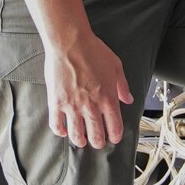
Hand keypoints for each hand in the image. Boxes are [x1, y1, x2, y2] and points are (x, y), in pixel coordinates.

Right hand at [44, 32, 133, 149]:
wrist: (70, 42)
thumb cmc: (93, 51)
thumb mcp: (116, 66)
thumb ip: (123, 86)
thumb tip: (128, 100)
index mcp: (108, 99)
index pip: (114, 128)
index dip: (115, 136)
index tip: (113, 137)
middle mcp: (91, 107)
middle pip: (96, 136)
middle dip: (98, 142)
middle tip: (97, 140)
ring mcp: (72, 106)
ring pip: (77, 136)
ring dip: (80, 140)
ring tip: (81, 140)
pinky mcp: (56, 103)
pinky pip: (56, 125)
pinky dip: (60, 131)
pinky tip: (63, 130)